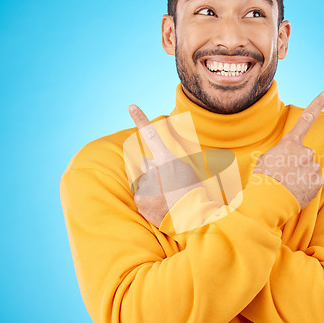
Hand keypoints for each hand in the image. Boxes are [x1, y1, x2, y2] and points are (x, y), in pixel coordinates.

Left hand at [129, 105, 200, 226]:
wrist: (191, 216)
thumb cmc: (192, 193)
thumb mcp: (186, 171)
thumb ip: (167, 163)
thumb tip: (148, 161)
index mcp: (167, 159)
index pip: (151, 136)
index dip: (141, 119)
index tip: (131, 106)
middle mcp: (154, 168)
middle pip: (147, 164)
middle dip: (154, 172)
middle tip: (169, 185)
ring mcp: (145, 183)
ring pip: (144, 181)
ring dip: (152, 188)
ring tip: (167, 198)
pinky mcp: (139, 198)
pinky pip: (140, 196)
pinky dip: (148, 201)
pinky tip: (159, 206)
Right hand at [252, 91, 323, 209]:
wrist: (268, 199)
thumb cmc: (262, 179)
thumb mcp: (266, 159)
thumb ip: (281, 154)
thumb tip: (288, 161)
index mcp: (290, 143)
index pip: (306, 120)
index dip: (317, 105)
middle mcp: (304, 151)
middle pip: (306, 155)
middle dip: (299, 164)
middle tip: (285, 175)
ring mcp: (312, 166)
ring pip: (310, 169)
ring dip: (302, 176)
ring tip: (288, 184)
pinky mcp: (317, 181)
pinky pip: (314, 182)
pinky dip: (307, 187)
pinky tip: (296, 191)